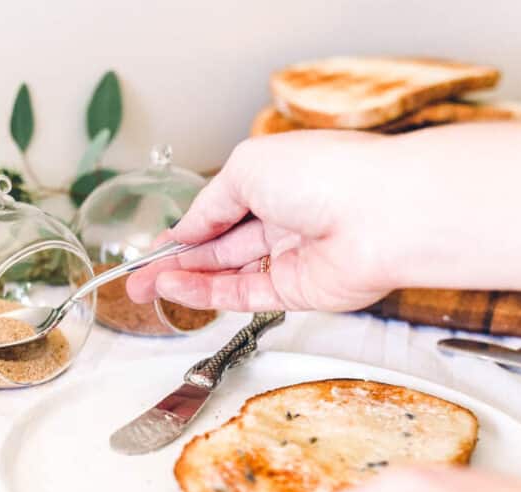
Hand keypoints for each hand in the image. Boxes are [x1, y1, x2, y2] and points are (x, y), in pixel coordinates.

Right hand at [127, 122, 520, 311]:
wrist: (384, 213)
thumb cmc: (325, 172)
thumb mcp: (246, 168)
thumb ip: (210, 204)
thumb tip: (187, 228)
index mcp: (274, 181)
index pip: (219, 210)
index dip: (183, 230)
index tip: (152, 248)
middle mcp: (282, 220)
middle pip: (218, 248)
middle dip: (174, 262)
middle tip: (136, 280)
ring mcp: (289, 258)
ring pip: (226, 275)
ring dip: (184, 280)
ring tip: (145, 288)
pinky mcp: (297, 292)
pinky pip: (242, 295)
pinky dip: (207, 294)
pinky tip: (176, 288)